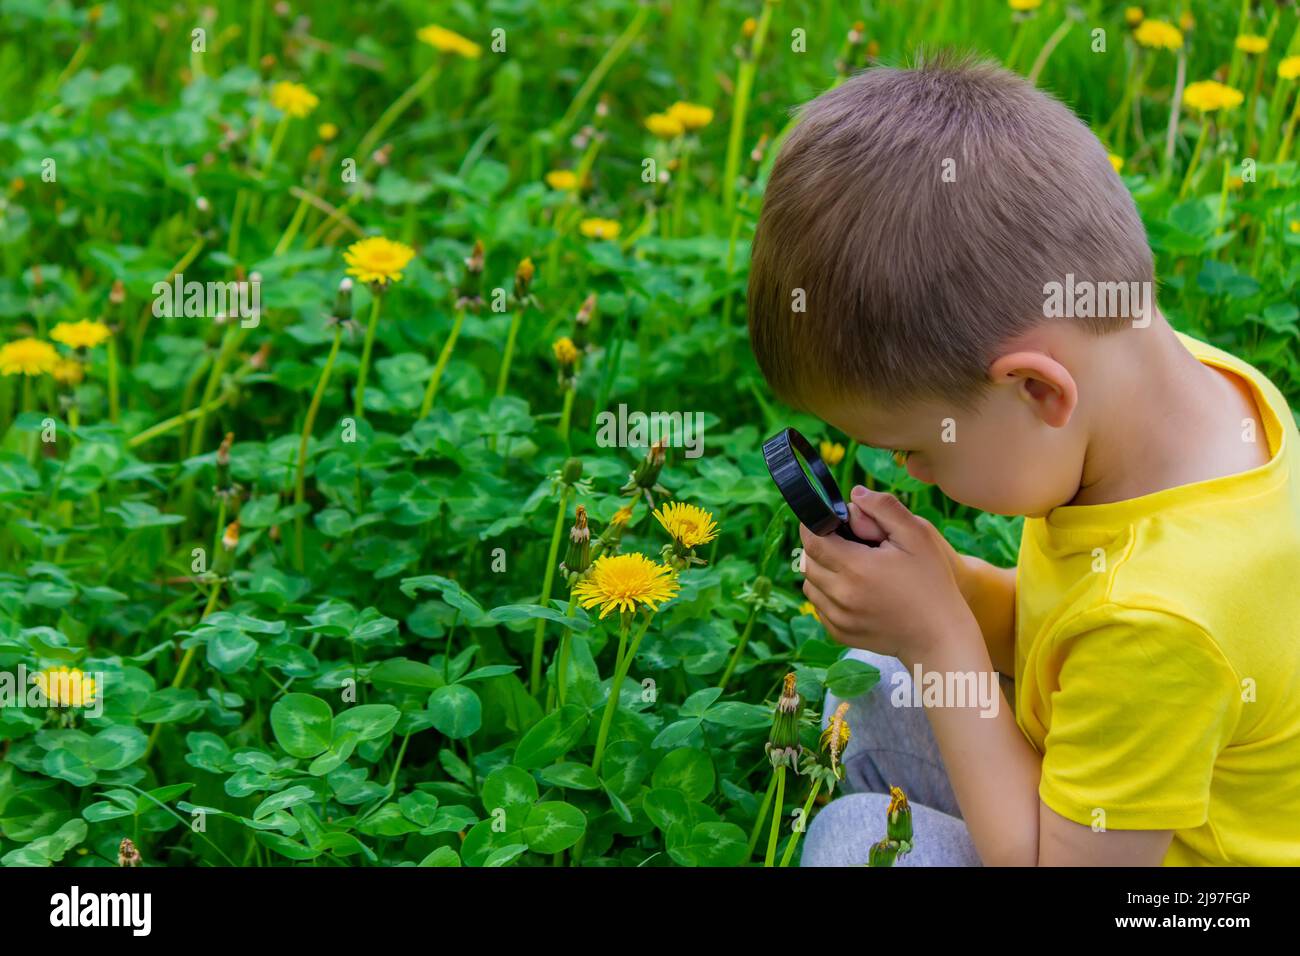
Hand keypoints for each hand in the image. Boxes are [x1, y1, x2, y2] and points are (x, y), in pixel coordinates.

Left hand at [798, 486, 974, 660]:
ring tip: (849, 565)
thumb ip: (884, 508)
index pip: (812, 539)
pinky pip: (819, 607)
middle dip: (819, 545)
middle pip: (807, 562)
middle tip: (843, 540)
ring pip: (810, 585)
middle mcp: (841, 595)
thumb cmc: (932, 583)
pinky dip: (827, 594)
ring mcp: (838, 618)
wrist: (940, 636)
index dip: (813, 524)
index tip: (825, 519)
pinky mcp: (840, 633)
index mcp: (855, 568)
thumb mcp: (917, 536)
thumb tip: (855, 495)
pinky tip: (853, 589)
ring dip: (821, 570)